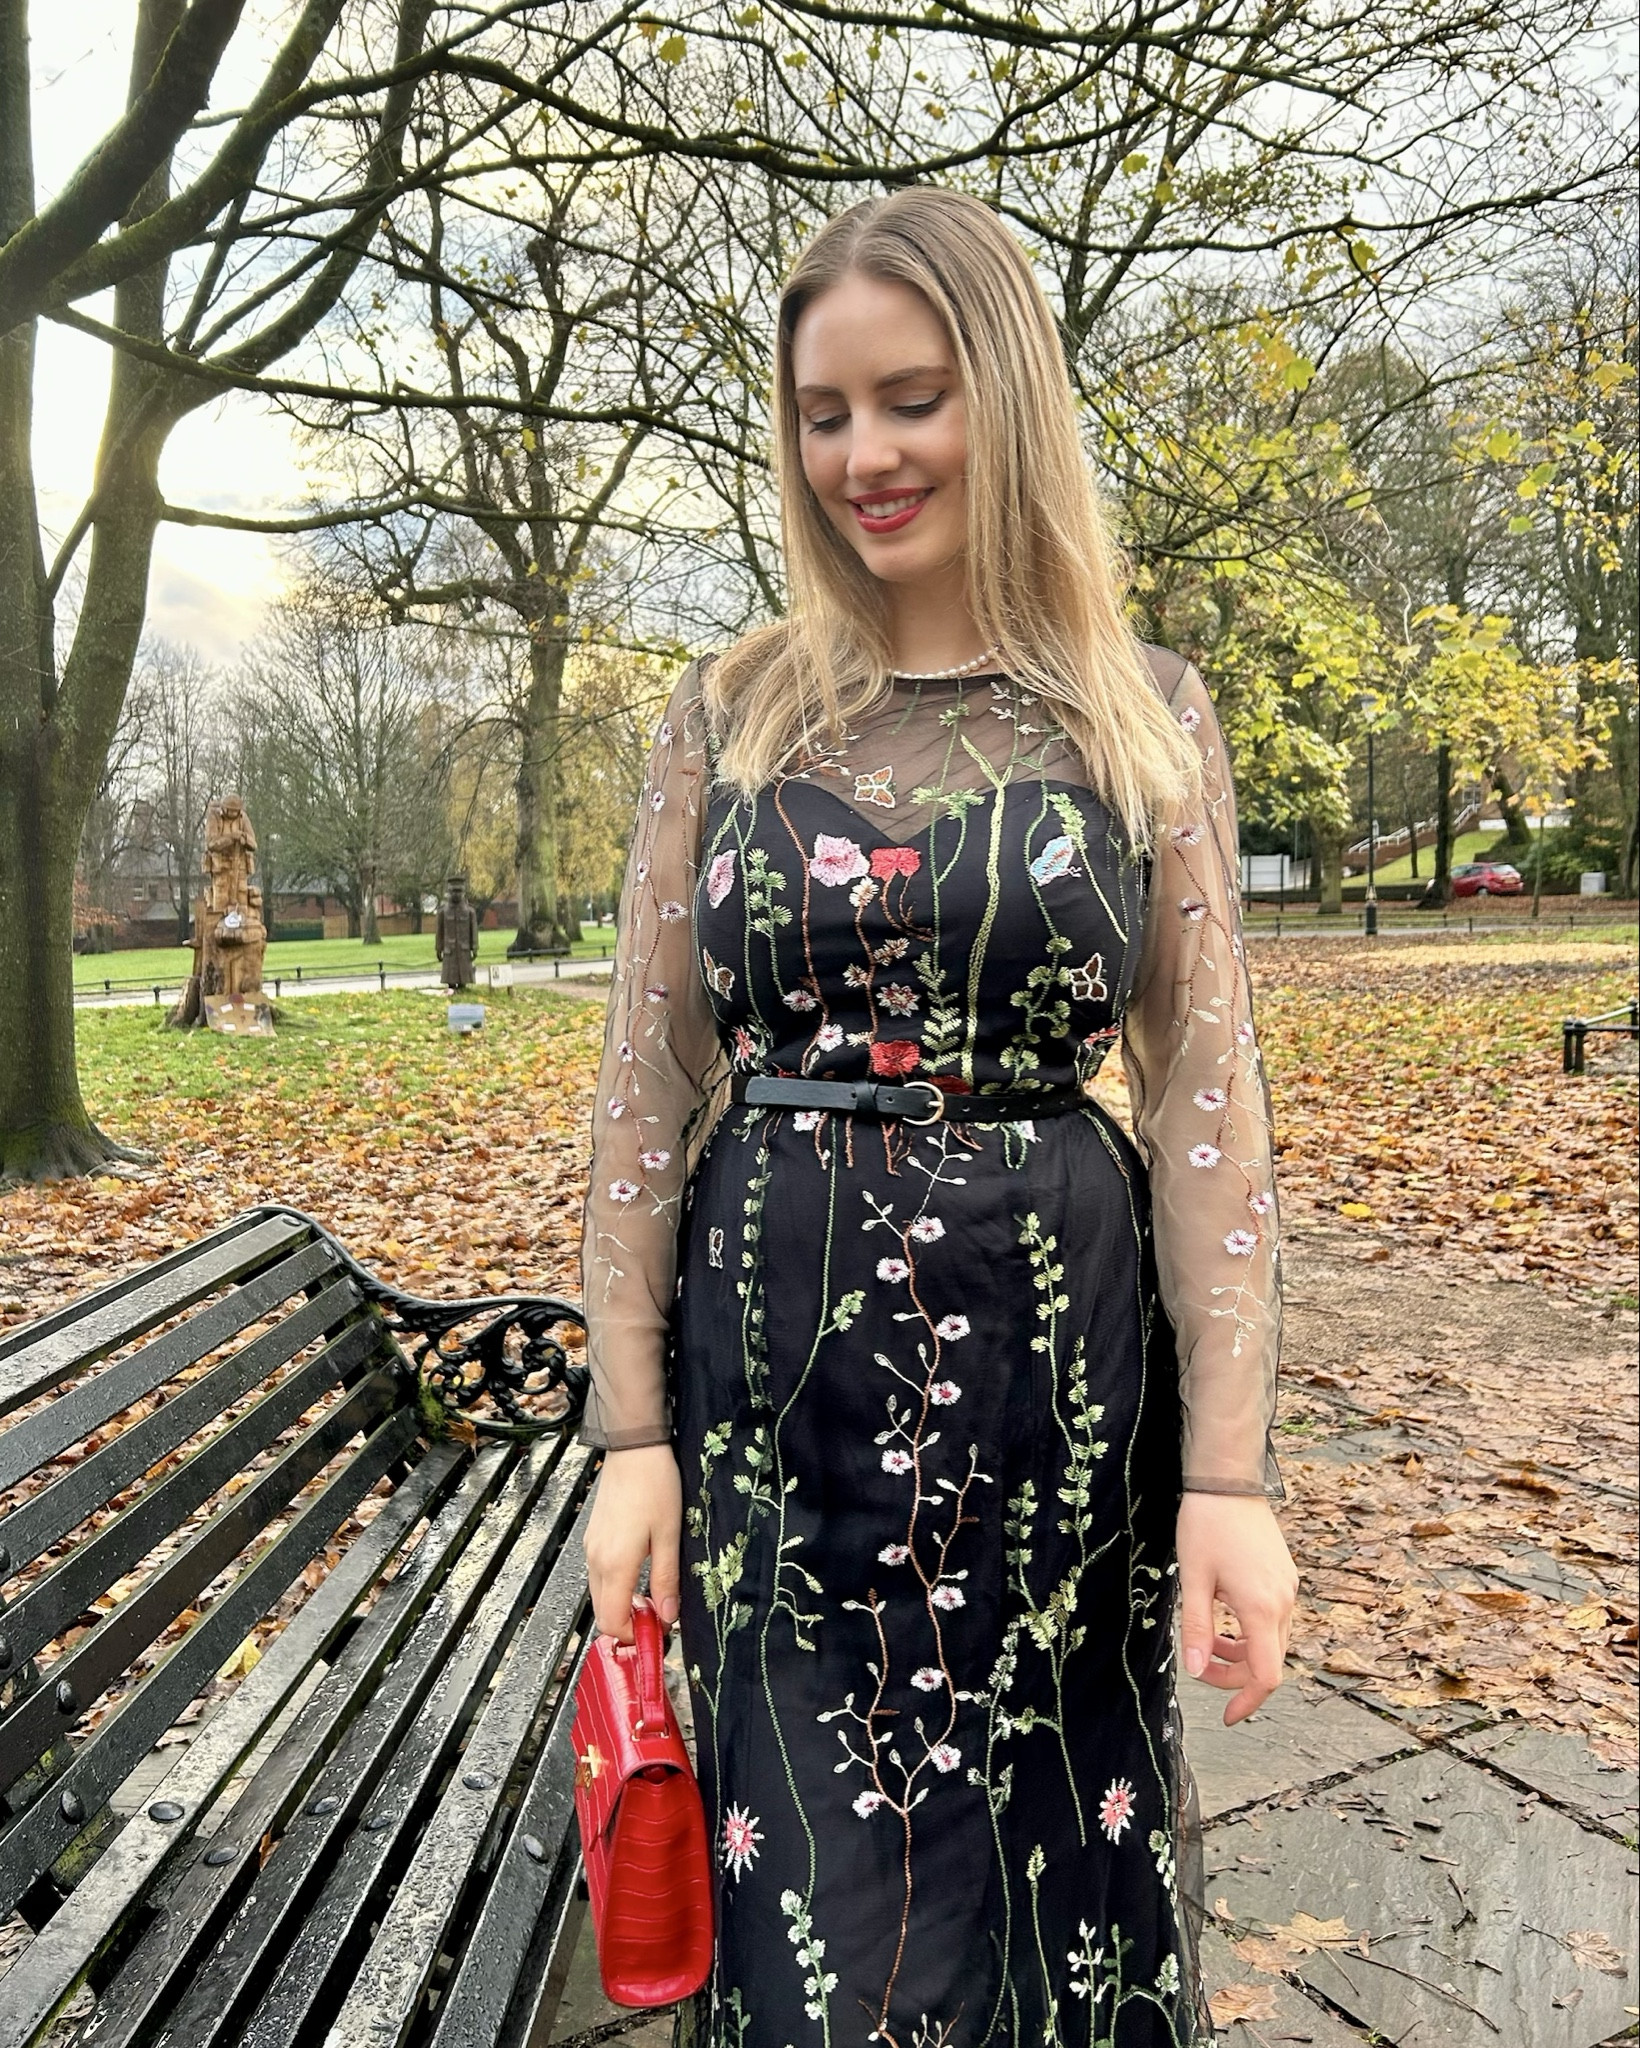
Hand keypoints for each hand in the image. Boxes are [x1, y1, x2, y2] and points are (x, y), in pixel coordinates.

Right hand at [583, 1443, 682, 1642]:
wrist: (634, 1447)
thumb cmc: (655, 1486)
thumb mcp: (669, 1535)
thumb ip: (666, 1580)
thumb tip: (667, 1617)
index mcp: (615, 1564)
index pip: (612, 1621)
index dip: (633, 1636)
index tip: (658, 1634)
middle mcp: (596, 1560)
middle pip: (602, 1612)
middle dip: (627, 1624)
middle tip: (658, 1618)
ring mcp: (591, 1548)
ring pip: (599, 1594)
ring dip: (622, 1604)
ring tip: (653, 1596)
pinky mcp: (593, 1537)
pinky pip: (599, 1575)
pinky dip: (616, 1586)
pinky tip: (639, 1573)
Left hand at [1175, 1492, 1298, 1726]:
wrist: (1229, 1479)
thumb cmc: (1207, 1524)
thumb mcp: (1194, 1579)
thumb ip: (1198, 1629)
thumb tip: (1196, 1671)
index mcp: (1262, 1608)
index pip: (1267, 1675)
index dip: (1247, 1701)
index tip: (1227, 1716)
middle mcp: (1284, 1602)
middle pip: (1270, 1661)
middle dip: (1237, 1676)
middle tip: (1203, 1671)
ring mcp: (1287, 1588)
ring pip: (1272, 1640)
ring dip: (1243, 1652)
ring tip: (1209, 1644)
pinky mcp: (1283, 1576)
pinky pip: (1273, 1618)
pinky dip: (1250, 1630)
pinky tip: (1224, 1617)